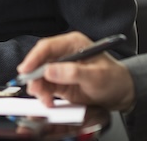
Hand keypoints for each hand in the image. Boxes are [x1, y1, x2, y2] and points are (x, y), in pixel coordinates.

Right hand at [16, 31, 134, 110]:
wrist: (121, 93)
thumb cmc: (114, 78)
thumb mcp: (96, 76)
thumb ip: (73, 72)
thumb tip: (50, 71)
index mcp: (72, 44)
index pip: (47, 47)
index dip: (34, 57)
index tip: (25, 69)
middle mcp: (64, 54)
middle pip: (40, 61)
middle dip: (35, 76)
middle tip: (35, 89)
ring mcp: (61, 68)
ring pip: (40, 76)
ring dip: (39, 88)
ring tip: (45, 99)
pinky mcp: (60, 82)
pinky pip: (46, 87)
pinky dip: (44, 95)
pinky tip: (49, 101)